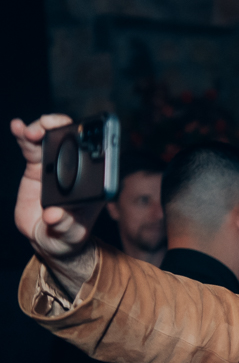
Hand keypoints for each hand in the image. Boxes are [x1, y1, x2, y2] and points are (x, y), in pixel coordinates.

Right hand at [10, 115, 101, 293]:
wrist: (47, 237)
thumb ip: (64, 225)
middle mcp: (76, 169)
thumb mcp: (69, 234)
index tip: (83, 133)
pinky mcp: (37, 166)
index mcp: (93, 182)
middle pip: (73, 140)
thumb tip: (54, 216)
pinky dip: (24, 135)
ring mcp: (56, 165)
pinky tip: (17, 126)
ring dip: (41, 128)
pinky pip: (31, 147)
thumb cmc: (67, 236)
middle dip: (63, 127)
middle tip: (48, 128)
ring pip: (50, 138)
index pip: (97, 156)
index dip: (93, 140)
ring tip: (30, 132)